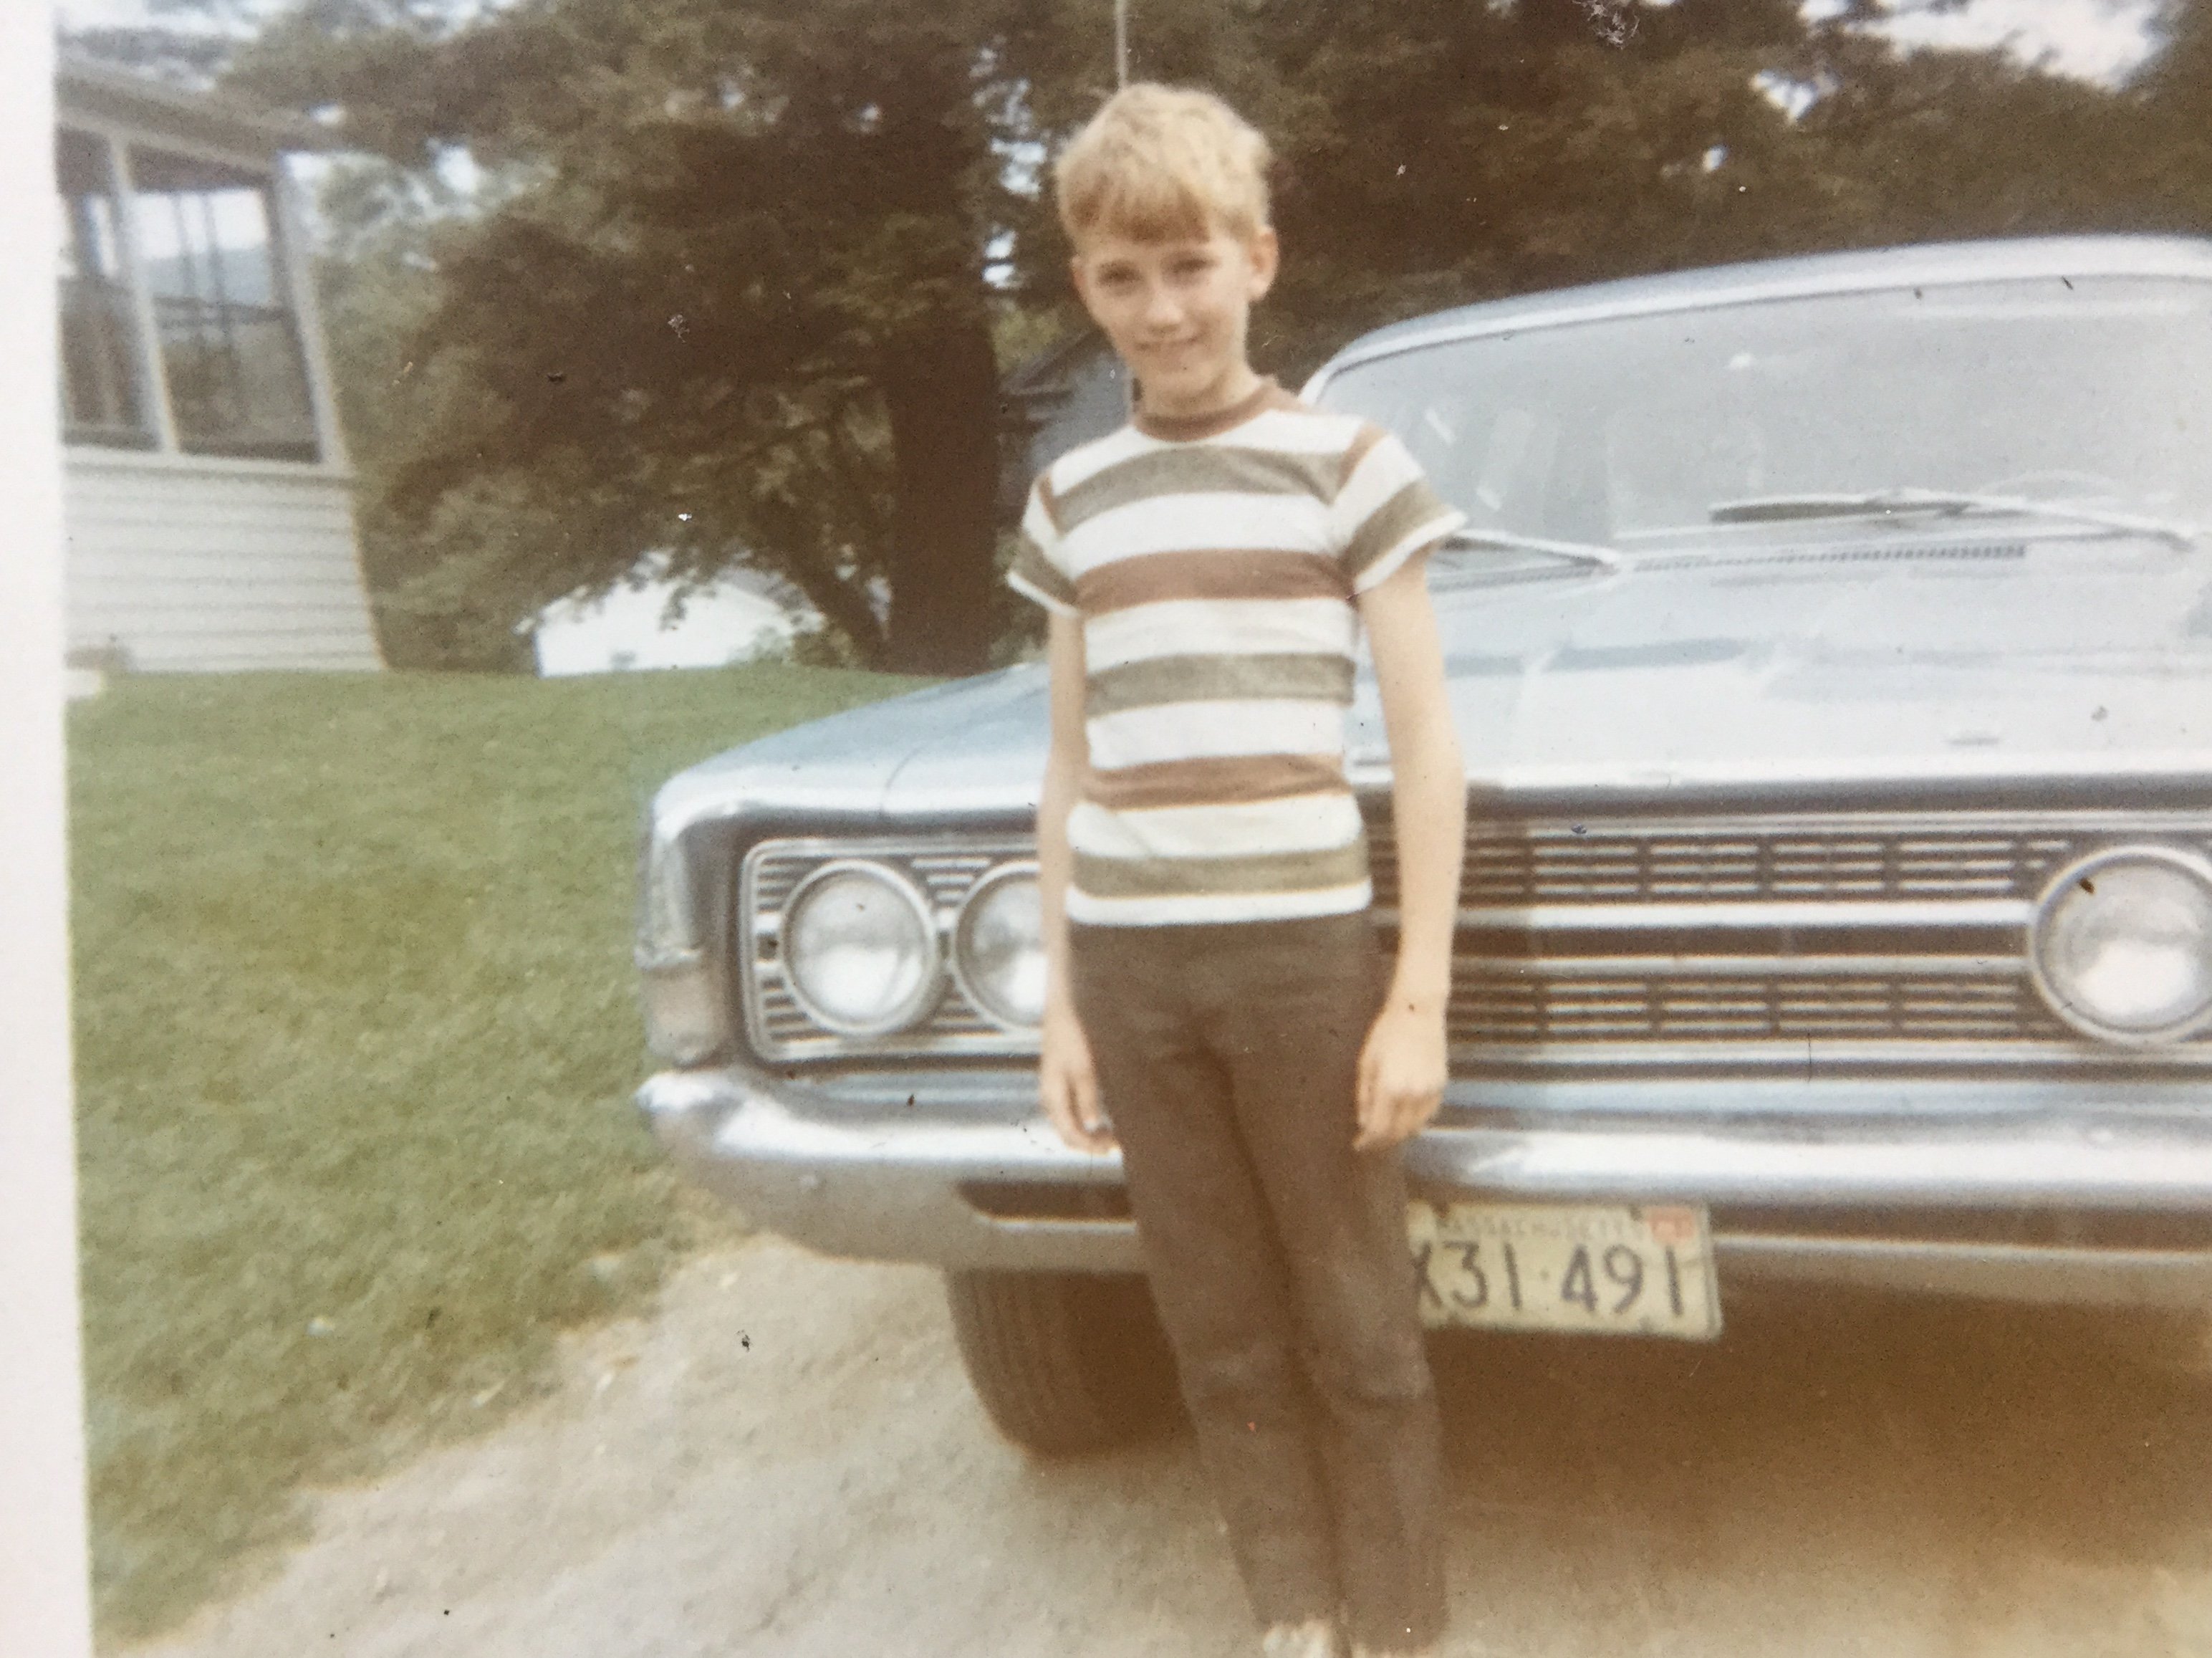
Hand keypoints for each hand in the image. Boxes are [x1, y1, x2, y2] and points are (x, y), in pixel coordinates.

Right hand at [1039, 998, 1114, 1153]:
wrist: (1065, 1002)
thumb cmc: (1074, 1031)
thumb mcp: (1083, 1064)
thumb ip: (1087, 1095)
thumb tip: (1092, 1127)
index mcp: (1052, 1094)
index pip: (1069, 1133)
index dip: (1090, 1146)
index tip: (1115, 1148)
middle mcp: (1050, 1095)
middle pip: (1068, 1131)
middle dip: (1091, 1142)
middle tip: (1119, 1144)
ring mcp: (1055, 1087)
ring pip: (1070, 1121)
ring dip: (1090, 1131)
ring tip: (1115, 1132)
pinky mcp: (1062, 1079)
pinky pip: (1072, 1109)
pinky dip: (1088, 1118)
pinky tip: (1105, 1114)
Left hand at [1355, 995, 1445, 1151]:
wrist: (1418, 1013)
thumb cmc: (1386, 1034)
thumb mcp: (1366, 1063)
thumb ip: (1364, 1095)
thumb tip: (1364, 1122)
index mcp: (1390, 1088)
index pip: (1379, 1129)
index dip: (1368, 1142)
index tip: (1359, 1145)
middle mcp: (1413, 1095)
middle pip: (1398, 1133)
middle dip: (1383, 1142)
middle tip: (1371, 1143)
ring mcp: (1430, 1092)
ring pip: (1416, 1127)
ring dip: (1400, 1134)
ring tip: (1386, 1133)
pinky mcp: (1442, 1086)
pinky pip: (1429, 1115)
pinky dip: (1416, 1122)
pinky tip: (1405, 1119)